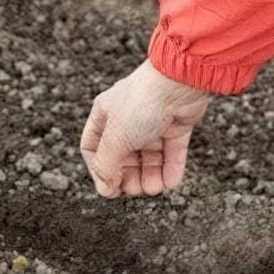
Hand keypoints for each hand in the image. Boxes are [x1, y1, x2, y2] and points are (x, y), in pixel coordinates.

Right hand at [81, 60, 209, 197]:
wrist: (179, 83)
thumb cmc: (142, 104)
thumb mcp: (116, 138)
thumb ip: (107, 166)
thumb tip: (105, 189)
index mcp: (106, 115)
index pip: (94, 149)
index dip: (100, 170)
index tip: (110, 188)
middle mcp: (128, 119)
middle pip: (124, 157)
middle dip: (129, 177)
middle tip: (135, 190)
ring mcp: (153, 122)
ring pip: (149, 157)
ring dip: (151, 176)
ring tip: (155, 189)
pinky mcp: (176, 125)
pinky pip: (171, 152)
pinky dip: (171, 169)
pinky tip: (171, 183)